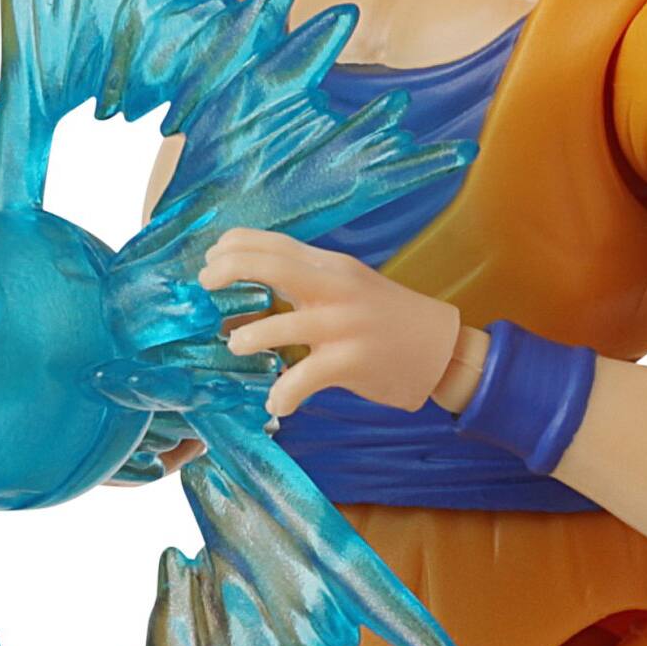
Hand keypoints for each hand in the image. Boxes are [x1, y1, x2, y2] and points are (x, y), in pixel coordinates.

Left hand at [202, 231, 463, 422]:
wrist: (441, 350)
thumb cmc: (389, 319)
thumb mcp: (349, 287)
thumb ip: (309, 283)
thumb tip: (254, 290)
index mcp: (331, 266)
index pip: (275, 243)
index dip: (234, 247)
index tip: (210, 259)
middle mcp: (336, 288)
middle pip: (272, 266)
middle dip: (229, 271)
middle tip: (205, 287)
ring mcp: (344, 325)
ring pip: (281, 327)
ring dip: (250, 337)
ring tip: (237, 345)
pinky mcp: (351, 361)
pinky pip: (304, 377)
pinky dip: (283, 393)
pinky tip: (275, 402)